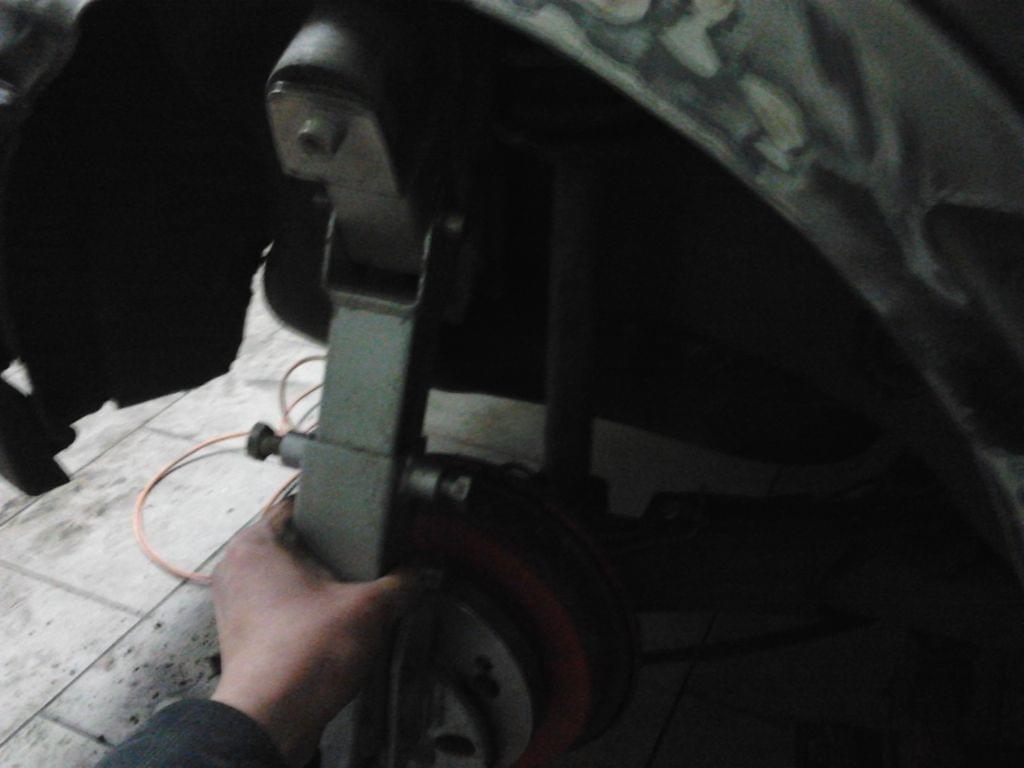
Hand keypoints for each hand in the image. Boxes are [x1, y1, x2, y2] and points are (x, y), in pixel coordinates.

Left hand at [211, 501, 418, 766]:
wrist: (272, 718)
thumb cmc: (306, 652)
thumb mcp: (369, 608)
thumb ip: (402, 583)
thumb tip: (425, 571)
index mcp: (256, 542)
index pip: (297, 504)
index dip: (334, 508)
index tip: (361, 517)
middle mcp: (236, 567)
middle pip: (293, 542)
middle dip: (328, 550)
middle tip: (364, 554)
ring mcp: (233, 603)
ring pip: (285, 576)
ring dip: (316, 582)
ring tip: (351, 588)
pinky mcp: (241, 634)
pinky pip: (278, 607)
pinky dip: (303, 609)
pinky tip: (332, 620)